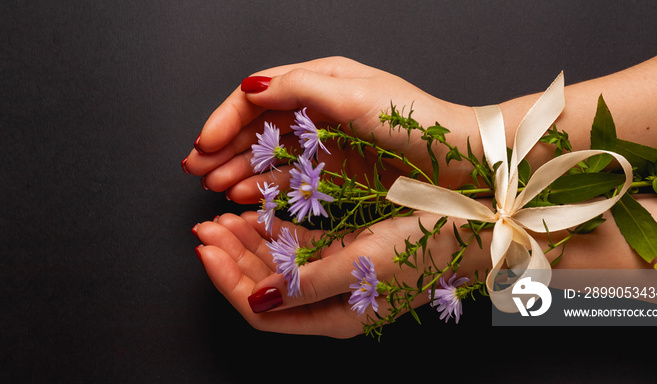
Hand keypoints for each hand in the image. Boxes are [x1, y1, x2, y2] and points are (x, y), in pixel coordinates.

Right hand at [182, 56, 476, 203]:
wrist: (460, 159)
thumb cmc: (415, 122)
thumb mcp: (354, 96)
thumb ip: (300, 89)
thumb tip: (250, 89)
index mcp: (321, 81)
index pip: (258, 95)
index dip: (225, 119)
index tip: (204, 146)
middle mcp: (319, 107)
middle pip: (258, 125)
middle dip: (224, 146)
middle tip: (196, 171)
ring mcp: (327, 140)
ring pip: (270, 152)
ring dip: (239, 167)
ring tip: (215, 188)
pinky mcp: (337, 170)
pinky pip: (291, 176)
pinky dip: (266, 185)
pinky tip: (246, 195)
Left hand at [192, 211, 490, 338]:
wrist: (473, 226)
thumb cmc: (427, 246)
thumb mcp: (364, 265)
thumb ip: (309, 283)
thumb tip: (260, 301)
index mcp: (334, 316)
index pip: (263, 311)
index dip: (229, 282)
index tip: (206, 249)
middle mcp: (331, 302)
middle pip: (265, 288)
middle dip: (232, 259)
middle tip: (206, 227)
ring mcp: (338, 277)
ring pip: (279, 266)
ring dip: (249, 243)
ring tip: (222, 218)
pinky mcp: (347, 252)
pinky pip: (301, 246)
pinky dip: (277, 232)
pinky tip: (259, 214)